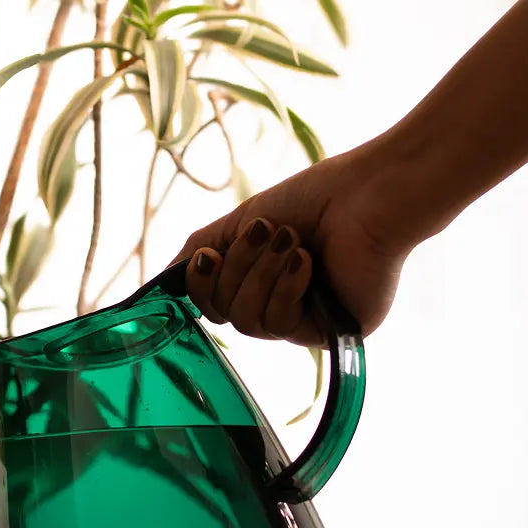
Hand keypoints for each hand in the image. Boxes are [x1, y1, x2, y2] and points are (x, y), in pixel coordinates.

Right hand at [174, 142, 408, 344]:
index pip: (213, 303)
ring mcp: (306, 323)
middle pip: (225, 314)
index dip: (201, 284)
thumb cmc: (315, 199)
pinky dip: (286, 287)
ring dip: (261, 274)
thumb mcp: (240, 223)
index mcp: (260, 281)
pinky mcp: (329, 333)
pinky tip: (306, 260)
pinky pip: (279, 326)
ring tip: (290, 241)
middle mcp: (281, 306)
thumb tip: (157, 284)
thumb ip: (198, 251)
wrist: (370, 195)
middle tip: (266, 231)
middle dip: (238, 269)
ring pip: (248, 323)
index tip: (208, 255)